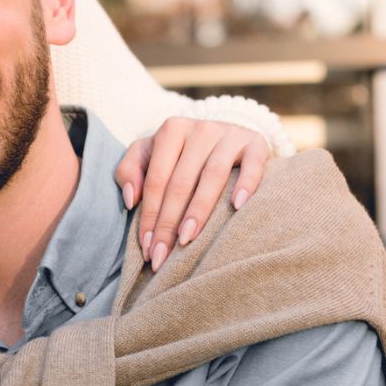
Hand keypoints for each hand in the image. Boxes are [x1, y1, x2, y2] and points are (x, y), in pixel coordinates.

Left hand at [115, 117, 268, 271]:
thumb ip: (129, 170)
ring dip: (198, 210)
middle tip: (163, 256)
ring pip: (212, 176)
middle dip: (168, 223)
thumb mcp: (149, 153)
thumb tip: (130, 199)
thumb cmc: (181, 153)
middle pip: (180, 182)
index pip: (155, 180)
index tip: (147, 247)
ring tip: (187, 239)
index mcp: (171, 130)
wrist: (228, 136)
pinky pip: (253, 164)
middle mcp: (200, 129)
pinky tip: (237, 206)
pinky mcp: (257, 143)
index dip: (149, 215)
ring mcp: (230, 134)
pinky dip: (246, 184)